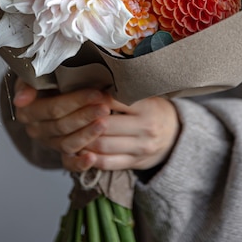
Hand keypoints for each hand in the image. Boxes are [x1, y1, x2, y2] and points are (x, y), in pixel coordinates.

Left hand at [13, 79, 179, 172]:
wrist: (176, 136)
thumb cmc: (154, 109)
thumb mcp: (146, 95)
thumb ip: (124, 90)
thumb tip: (92, 78)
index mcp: (147, 107)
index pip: (114, 102)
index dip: (93, 98)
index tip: (77, 92)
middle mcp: (145, 128)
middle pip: (105, 126)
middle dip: (83, 120)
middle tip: (65, 113)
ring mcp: (140, 149)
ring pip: (103, 146)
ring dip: (82, 139)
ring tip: (67, 130)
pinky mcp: (134, 163)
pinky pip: (107, 163)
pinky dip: (89, 158)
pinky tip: (78, 148)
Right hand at [13, 79, 111, 170]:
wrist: (47, 89)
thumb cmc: (45, 78)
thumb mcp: (33, 75)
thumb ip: (27, 84)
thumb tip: (20, 100)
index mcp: (28, 111)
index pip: (53, 108)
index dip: (76, 101)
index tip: (96, 93)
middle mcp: (36, 130)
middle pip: (63, 125)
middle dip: (86, 116)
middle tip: (105, 107)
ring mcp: (49, 142)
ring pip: (68, 143)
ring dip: (88, 134)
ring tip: (105, 123)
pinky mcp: (60, 152)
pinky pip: (68, 163)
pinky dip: (80, 163)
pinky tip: (92, 159)